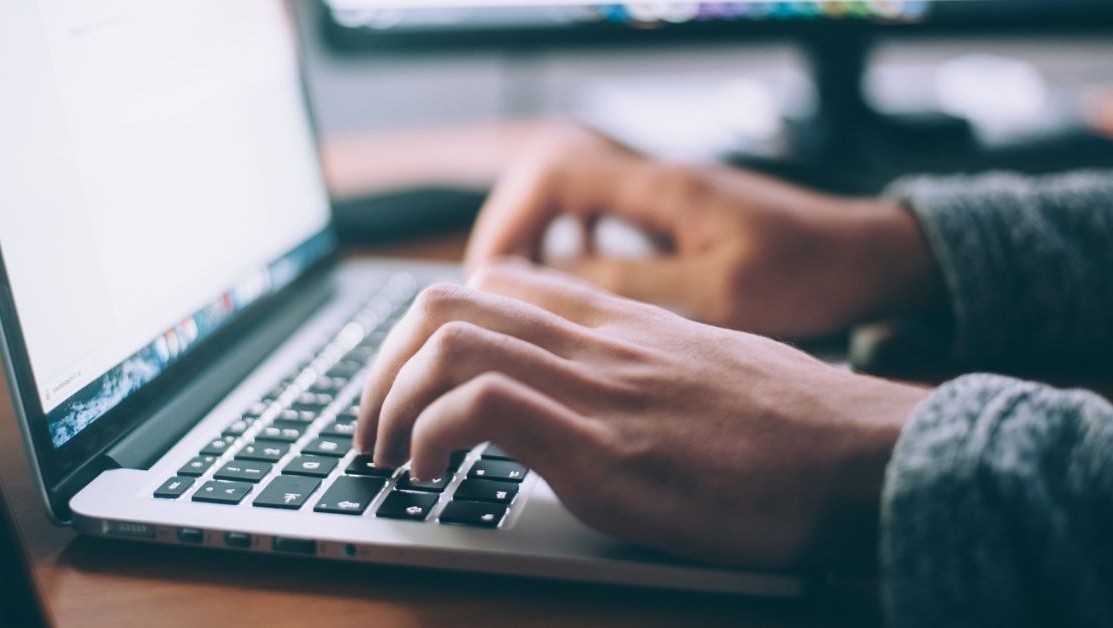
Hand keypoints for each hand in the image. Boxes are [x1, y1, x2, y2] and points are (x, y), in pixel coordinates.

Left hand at [355, 261, 928, 568]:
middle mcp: (597, 341)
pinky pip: (481, 406)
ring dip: (390, 401)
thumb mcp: (706, 369)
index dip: (429, 329)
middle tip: (375, 426)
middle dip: (383, 365)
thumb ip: (640, 365)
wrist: (865, 456)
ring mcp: (597, 389)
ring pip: (447, 341)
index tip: (414, 383)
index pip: (495, 283)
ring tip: (388, 456)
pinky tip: (432, 476)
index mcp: (619, 322)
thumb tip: (595, 394)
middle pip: (446, 302)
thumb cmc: (795, 426)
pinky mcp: (604, 450)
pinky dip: (431, 436)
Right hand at [466, 124, 942, 338]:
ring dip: (539, 236)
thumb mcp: (719, 294)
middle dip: (511, 228)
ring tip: (521, 290)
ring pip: (573, 195)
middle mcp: (656, 179)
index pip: (554, 175)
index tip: (491, 278)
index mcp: (662, 188)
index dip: (509, 222)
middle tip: (493, 289)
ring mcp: (666, 194)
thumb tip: (552, 284)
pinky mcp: (677, 215)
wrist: (869, 257)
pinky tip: (576, 282)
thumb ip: (632, 286)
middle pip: (550, 176)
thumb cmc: (809, 274)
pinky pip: (602, 214)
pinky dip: (574, 243)